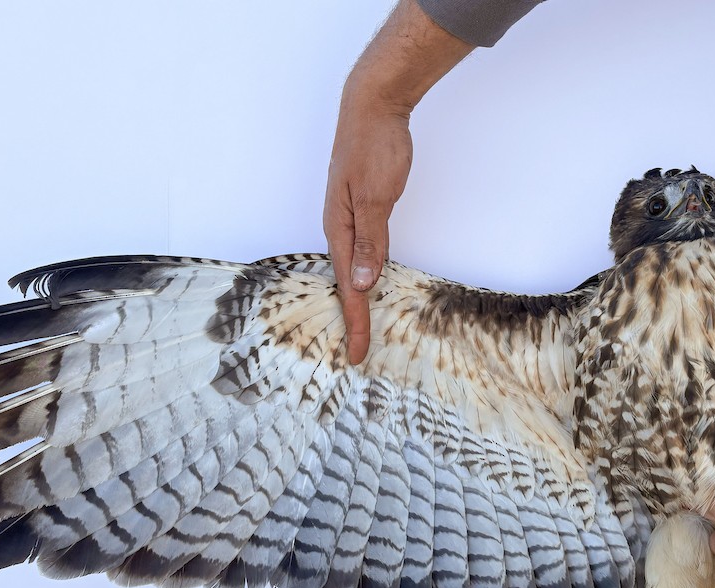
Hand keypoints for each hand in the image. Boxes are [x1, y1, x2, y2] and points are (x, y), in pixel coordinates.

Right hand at [323, 92, 412, 364]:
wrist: (373, 106)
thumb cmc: (374, 146)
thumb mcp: (375, 195)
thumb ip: (370, 239)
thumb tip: (362, 282)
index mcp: (339, 229)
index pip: (349, 287)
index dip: (356, 322)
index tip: (358, 354)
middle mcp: (340, 228)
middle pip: (346, 284)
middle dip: (352, 320)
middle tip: (358, 353)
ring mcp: (349, 219)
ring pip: (352, 270)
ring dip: (357, 300)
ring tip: (360, 328)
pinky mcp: (360, 210)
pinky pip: (361, 252)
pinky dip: (364, 274)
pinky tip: (368, 282)